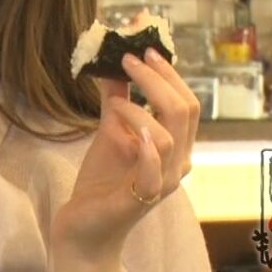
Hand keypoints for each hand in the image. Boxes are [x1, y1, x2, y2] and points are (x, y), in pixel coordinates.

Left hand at [53, 48, 199, 256]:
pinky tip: (133, 135)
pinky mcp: (141, 200)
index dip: (168, 71)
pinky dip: (146, 149)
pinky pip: (155, 173)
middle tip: (129, 58)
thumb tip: (113, 64)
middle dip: (157, 79)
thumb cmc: (103, 180)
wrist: (85, 225)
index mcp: (175, 144)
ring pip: (169, 135)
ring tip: (114, 105)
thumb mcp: (110, 131)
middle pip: (184, 110)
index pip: (185, 101)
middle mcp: (176, 162)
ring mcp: (162, 182)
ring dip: (138, 110)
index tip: (144, 46)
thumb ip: (117, 100)